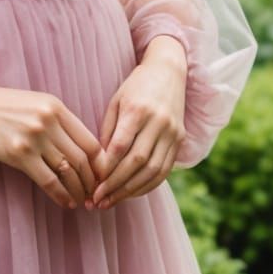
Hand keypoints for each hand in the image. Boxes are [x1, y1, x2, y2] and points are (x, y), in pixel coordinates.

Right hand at [0, 79, 102, 209]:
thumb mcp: (31, 104)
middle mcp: (49, 120)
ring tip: (82, 202)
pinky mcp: (17, 153)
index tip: (102, 179)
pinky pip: (48, 180)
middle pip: (83, 158)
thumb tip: (74, 148)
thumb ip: (54, 121)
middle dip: (93, 182)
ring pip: (68, 171)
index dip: (100, 165)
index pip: (90, 140)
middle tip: (95, 196)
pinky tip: (64, 203)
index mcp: (56, 107)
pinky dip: (60, 195)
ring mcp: (34, 136)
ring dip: (78, 191)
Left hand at [89, 34, 187, 210]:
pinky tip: (131, 193)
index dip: (106, 170)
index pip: (120, 147)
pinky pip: (165, 170)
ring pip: (153, 170)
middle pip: (137, 162)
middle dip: (116, 185)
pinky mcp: (180, 139)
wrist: (168, 72)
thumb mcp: (116, 102)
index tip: (92, 186)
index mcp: (138, 110)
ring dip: (131, 190)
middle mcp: (158, 122)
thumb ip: (108, 132)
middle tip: (98, 201)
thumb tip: (98, 165)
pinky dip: (148, 185)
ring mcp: (172, 132)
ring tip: (112, 201)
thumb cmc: (135, 87)